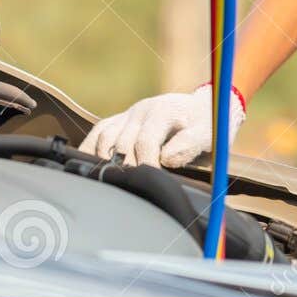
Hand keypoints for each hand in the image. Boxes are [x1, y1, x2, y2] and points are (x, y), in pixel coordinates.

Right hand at [79, 84, 245, 167]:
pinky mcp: (120, 120)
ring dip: (104, 162)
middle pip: (122, 143)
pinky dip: (89, 149)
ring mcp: (128, 114)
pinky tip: (87, 167)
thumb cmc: (208, 124)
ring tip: (110, 183)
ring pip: (104, 137)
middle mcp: (142, 109)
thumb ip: (189, 145)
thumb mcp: (209, 134)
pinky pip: (98, 132)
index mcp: (163, 111)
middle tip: (131, 189)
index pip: (145, 141)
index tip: (151, 183)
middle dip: (126, 169)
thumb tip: (166, 159)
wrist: (204, 107)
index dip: (146, 166)